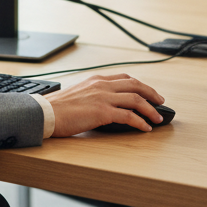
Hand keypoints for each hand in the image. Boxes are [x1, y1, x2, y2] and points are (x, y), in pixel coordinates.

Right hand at [45, 73, 165, 136]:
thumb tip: (102, 105)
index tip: (148, 91)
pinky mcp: (102, 112)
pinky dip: (140, 122)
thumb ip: (92, 94)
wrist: (46, 113)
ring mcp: (103, 98)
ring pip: (136, 99)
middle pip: (135, 85)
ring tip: (158, 117)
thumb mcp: (77, 93)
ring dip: (150, 109)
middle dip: (151, 93)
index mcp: (96, 80)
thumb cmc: (57, 108)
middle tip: (161, 102)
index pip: (124, 78)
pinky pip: (128, 116)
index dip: (140, 85)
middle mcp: (102, 85)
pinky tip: (145, 128)